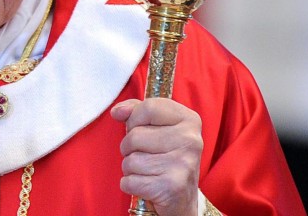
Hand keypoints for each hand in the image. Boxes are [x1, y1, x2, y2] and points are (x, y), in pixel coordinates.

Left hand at [111, 98, 202, 215]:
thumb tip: (117, 111)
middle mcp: (190, 140)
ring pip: (130, 160)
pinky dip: (130, 185)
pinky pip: (129, 181)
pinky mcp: (170, 187)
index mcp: (189, 120)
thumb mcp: (160, 129)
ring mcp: (182, 164)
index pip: (148, 107)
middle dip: (129, 147)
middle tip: (144, 155)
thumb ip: (138, 112)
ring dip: (130, 168)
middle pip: (135, 135)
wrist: (183, 200)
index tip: (139, 128)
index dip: (134, 119)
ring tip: (147, 171)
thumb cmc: (168, 159)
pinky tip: (146, 185)